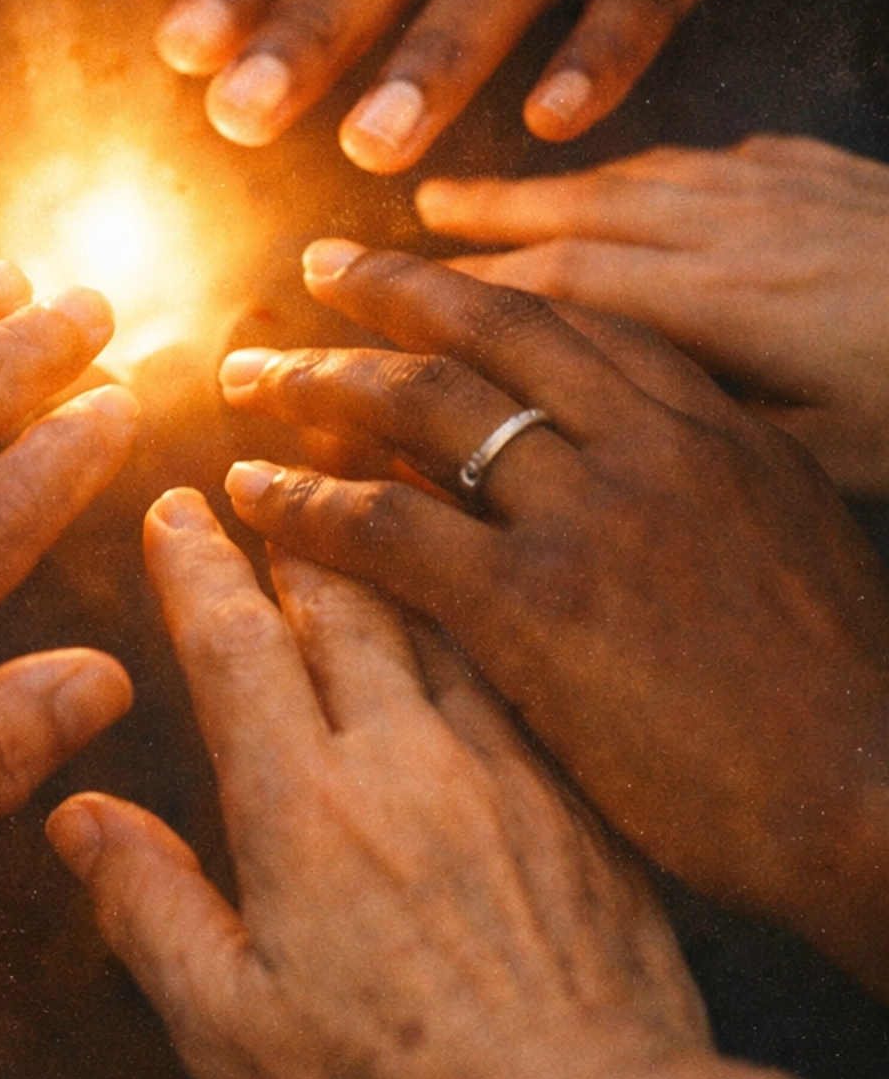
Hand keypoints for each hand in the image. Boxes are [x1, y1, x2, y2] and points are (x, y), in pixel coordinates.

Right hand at [49, 493, 800, 1078]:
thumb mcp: (234, 1036)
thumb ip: (151, 910)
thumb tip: (75, 816)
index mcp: (305, 808)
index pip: (236, 643)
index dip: (198, 565)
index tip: (175, 507)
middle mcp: (407, 759)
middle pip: (344, 601)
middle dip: (298, 527)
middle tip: (274, 473)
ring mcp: (509, 772)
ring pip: (439, 621)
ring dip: (396, 555)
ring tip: (371, 507)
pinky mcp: (585, 804)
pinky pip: (521, 677)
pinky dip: (482, 624)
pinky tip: (481, 618)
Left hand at [216, 247, 888, 1002]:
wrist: (878, 804)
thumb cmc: (844, 712)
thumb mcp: (797, 549)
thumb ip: (711, 493)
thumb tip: (643, 476)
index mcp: (722, 430)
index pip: (580, 325)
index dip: (488, 294)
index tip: (426, 279)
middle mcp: (654, 445)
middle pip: (494, 330)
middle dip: (391, 291)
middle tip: (315, 274)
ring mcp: (593, 517)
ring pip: (426, 406)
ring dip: (324, 382)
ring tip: (254, 379)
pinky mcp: (536, 605)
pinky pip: (389, 525)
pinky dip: (308, 501)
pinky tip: (252, 495)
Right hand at [419, 137, 888, 497]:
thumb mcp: (842, 453)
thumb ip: (719, 433)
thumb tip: (611, 444)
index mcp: (726, 301)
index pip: (562, 284)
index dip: (464, 291)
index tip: (386, 300)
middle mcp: (733, 228)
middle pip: (575, 214)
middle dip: (475, 222)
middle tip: (388, 231)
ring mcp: (779, 189)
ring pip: (631, 178)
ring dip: (540, 190)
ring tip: (464, 201)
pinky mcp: (823, 173)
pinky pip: (705, 159)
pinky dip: (640, 171)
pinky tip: (625, 182)